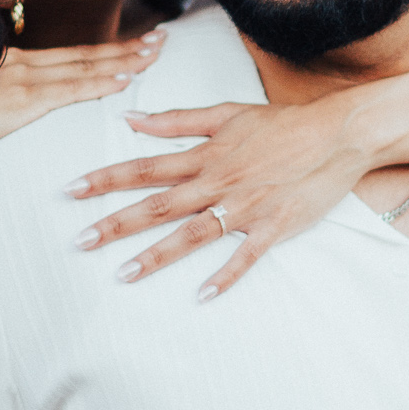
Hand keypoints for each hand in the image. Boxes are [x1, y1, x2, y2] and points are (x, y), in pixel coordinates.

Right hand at [0, 31, 166, 176]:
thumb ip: (0, 100)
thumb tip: (13, 108)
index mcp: (11, 63)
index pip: (69, 56)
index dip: (105, 50)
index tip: (134, 44)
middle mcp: (22, 64)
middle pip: (86, 55)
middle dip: (126, 47)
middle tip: (160, 39)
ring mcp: (24, 80)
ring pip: (86, 68)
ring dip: (124, 61)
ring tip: (154, 55)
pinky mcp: (24, 101)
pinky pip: (72, 90)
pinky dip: (101, 84)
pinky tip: (125, 80)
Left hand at [66, 92, 376, 297]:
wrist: (339, 133)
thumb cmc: (283, 124)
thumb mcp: (227, 113)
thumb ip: (177, 120)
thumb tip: (131, 117)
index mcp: (205, 156)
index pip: (144, 168)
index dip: (105, 178)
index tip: (69, 190)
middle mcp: (217, 183)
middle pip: (158, 205)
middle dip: (116, 223)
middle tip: (79, 242)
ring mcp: (245, 207)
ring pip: (192, 234)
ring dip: (156, 255)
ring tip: (123, 275)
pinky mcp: (274, 227)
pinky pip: (245, 256)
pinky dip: (225, 276)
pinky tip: (202, 296)